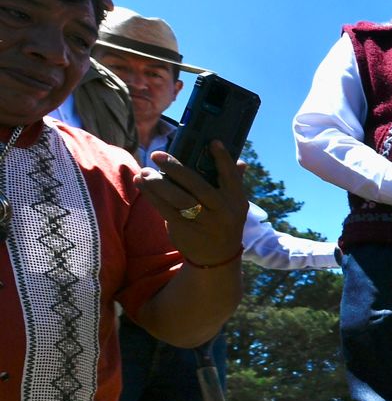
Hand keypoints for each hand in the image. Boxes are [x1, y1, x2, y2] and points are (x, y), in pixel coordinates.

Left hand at [139, 142, 248, 264]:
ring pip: (178, 198)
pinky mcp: (185, 230)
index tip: (212, 142)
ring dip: (158, 182)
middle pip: (198, 186)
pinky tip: (142, 184)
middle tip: (157, 155)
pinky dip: (151, 196)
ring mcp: (204, 222)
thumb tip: (239, 162)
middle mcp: (222, 211)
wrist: (217, 258)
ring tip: (144, 171)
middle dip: (176, 168)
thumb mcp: (235, 206)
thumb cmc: (223, 224)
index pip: (231, 176)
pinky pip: (165, 210)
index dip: (223, 159)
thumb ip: (233, 183)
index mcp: (236, 201)